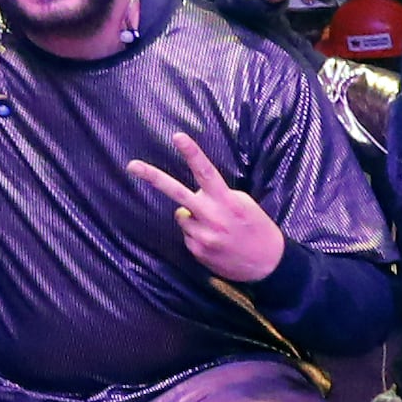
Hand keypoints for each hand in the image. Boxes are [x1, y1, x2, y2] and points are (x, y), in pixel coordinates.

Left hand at [118, 133, 290, 285]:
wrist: (269, 265)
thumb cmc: (256, 228)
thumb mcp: (244, 204)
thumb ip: (218, 196)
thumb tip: (194, 195)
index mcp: (226, 201)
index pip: (206, 172)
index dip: (192, 153)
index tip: (178, 136)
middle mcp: (212, 217)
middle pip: (177, 193)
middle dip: (153, 177)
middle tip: (132, 165)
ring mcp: (203, 235)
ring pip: (181, 216)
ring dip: (192, 217)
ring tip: (216, 227)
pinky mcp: (197, 251)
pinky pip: (187, 235)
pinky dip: (197, 234)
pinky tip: (216, 241)